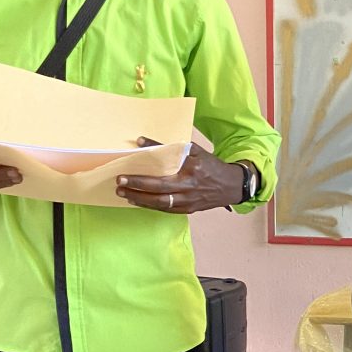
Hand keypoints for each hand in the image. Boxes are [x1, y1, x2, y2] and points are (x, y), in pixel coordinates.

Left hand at [116, 137, 240, 213]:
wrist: (231, 186)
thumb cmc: (211, 166)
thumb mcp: (196, 151)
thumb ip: (171, 147)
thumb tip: (142, 142)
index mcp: (191, 170)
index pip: (163, 171)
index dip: (144, 174)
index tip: (126, 171)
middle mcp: (189, 187)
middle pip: (159, 190)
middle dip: (137, 187)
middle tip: (120, 183)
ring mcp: (189, 201)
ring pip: (160, 203)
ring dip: (140, 199)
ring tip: (124, 193)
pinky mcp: (189, 210)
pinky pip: (166, 209)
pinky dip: (151, 206)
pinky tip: (138, 201)